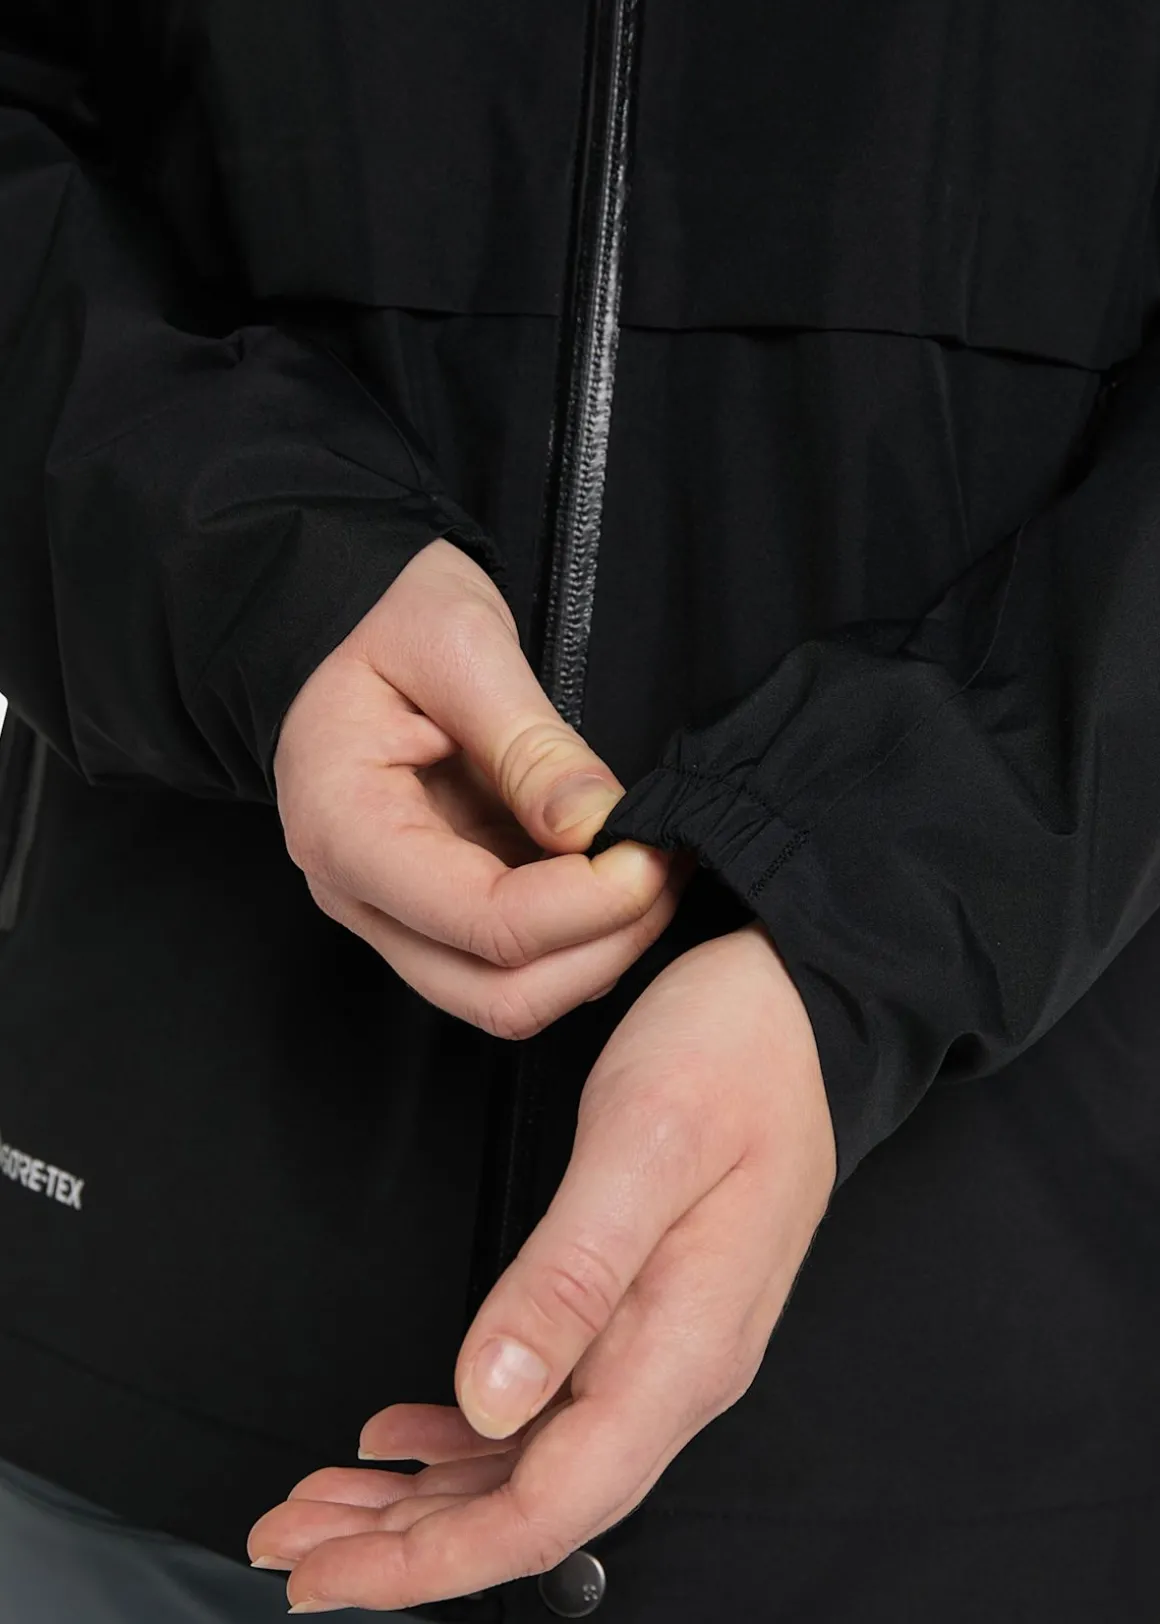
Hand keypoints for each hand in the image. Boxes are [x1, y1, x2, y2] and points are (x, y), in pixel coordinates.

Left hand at [248, 923, 836, 1611]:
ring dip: (425, 1493)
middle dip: (407, 1543)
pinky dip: (467, 1433)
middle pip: (531, 1502)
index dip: (436, 1558)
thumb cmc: (737, 1058)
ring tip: (329, 1501)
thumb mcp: (643, 1147)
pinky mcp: (645, 1307)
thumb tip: (487, 1399)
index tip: (335, 1573)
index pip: (551, 1507)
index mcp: (681, 1350)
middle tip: (293, 1547)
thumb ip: (568, 1279)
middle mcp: (677, 1369)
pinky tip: (411, 1434)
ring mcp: (663, 1343)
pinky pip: (549, 1407)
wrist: (799, 1008)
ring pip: (529, 1461)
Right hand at [273, 539, 677, 1036]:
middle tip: (665, 872)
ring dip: (597, 953)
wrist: (346, 620)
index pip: (483, 922)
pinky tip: (617, 877)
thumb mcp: (461, 645)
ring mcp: (392, 914)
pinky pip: (513, 964)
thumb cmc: (390, 617)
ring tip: (651, 872)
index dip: (588, 904)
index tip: (651, 851)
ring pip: (509, 998)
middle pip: (497, 994)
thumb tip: (598, 827)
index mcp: (343, 828)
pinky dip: (580, 939)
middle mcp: (357, 895)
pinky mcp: (431, 912)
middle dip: (602, 949)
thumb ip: (530, 744)